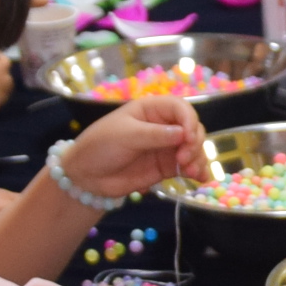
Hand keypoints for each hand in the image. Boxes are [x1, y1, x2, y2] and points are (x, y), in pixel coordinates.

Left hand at [62, 98, 203, 199]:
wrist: (86, 177)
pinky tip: (200, 178)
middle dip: (194, 142)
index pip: (180, 108)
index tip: (188, 137)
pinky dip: (198, 171)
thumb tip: (184, 134)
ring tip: (190, 172)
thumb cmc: (100, 146)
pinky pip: (188, 166)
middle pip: (192, 128)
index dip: (189, 120)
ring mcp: (166, 148)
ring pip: (194, 148)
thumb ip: (155, 135)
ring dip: (198, 158)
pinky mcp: (167, 167)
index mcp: (151, 110)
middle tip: (184, 158)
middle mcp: (163, 126)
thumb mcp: (126, 136)